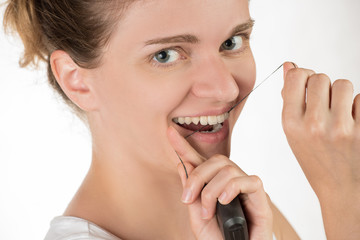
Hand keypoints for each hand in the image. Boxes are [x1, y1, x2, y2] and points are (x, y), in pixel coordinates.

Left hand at [167, 126, 272, 239]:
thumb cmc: (219, 238)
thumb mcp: (198, 216)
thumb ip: (192, 192)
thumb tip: (182, 165)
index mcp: (215, 186)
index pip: (200, 161)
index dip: (185, 147)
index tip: (169, 131)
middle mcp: (232, 183)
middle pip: (217, 161)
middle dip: (197, 177)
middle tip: (187, 199)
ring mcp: (246, 190)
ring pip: (230, 170)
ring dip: (212, 190)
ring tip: (209, 211)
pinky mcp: (261, 199)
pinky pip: (250, 181)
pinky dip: (232, 188)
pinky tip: (224, 201)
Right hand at [282, 62, 359, 238]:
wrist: (344, 190)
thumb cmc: (317, 160)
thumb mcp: (294, 133)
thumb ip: (290, 98)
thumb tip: (289, 66)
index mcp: (291, 124)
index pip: (297, 77)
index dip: (304, 76)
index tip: (308, 86)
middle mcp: (314, 125)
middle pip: (321, 78)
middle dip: (324, 88)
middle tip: (325, 107)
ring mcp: (341, 128)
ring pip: (344, 85)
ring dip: (343, 96)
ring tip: (340, 114)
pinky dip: (358, 107)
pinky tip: (353, 123)